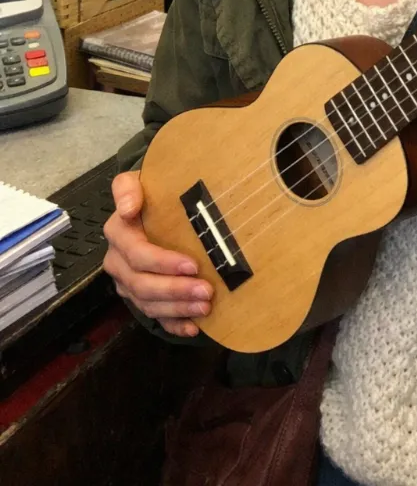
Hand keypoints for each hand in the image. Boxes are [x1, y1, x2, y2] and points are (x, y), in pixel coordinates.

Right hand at [103, 170, 212, 337]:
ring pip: (148, 303)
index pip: (137, 254)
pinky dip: (173, 323)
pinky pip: (154, 316)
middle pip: (143, 283)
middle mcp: (118, 261)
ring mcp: (128, 281)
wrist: (150, 203)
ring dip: (178, 307)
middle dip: (175, 290)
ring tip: (205, 306)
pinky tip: (193, 327)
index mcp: (119, 233)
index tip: (192, 265)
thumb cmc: (150, 192)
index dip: (163, 262)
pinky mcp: (139, 296)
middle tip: (206, 291)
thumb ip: (127, 188)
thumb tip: (128, 207)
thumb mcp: (136, 181)